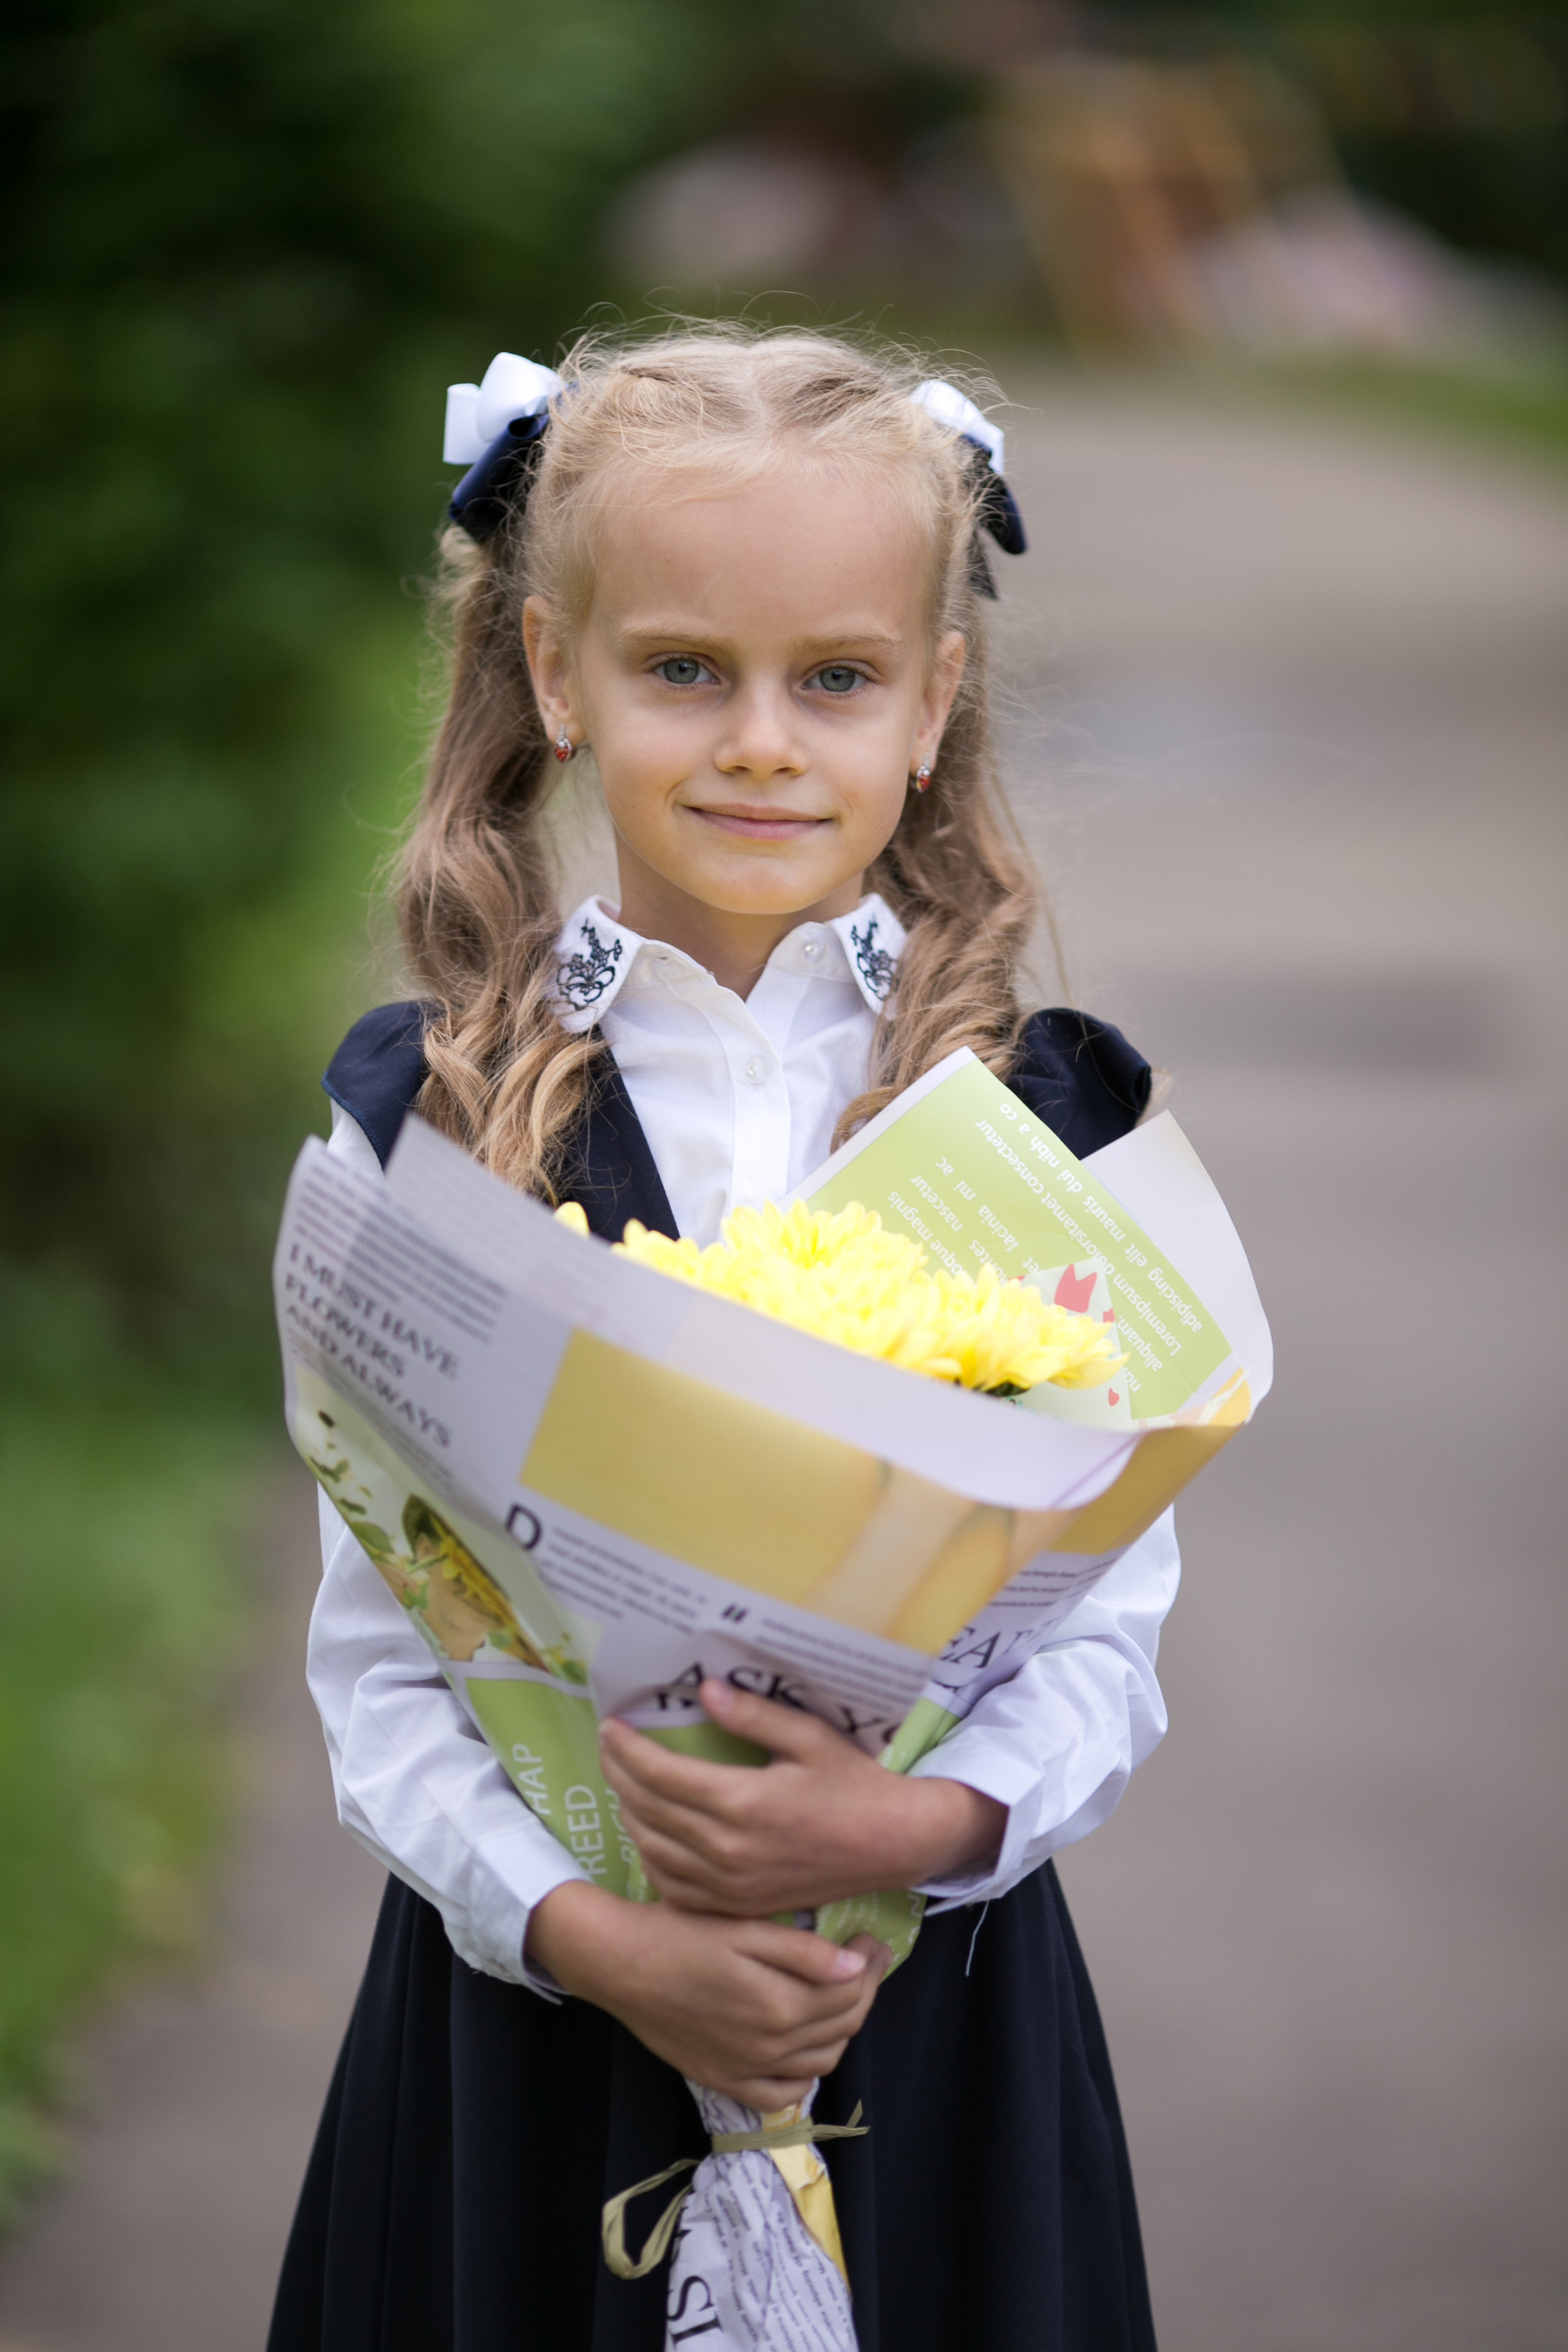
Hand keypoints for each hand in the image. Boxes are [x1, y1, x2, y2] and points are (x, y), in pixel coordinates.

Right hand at [526, 1880, 890, 2106]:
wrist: (619, 1965)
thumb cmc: (681, 1932)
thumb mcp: (744, 1928)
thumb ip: (803, 1953)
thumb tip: (855, 1967)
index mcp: (780, 2005)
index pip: (850, 1993)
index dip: (869, 1964)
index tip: (869, 1940)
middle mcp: (770, 2047)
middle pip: (841, 2026)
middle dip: (863, 1992)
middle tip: (863, 1961)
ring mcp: (747, 2069)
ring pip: (820, 2061)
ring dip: (840, 2029)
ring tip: (838, 1995)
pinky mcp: (724, 2079)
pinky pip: (780, 2094)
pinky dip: (803, 2074)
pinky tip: (803, 2047)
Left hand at [599, 1679, 1004, 1916]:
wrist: (890, 1845)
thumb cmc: (854, 1784)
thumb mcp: (809, 1738)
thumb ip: (753, 1716)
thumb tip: (704, 1690)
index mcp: (744, 1803)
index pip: (660, 1774)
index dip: (627, 1748)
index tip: (610, 1725)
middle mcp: (729, 1850)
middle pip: (648, 1810)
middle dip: (619, 1774)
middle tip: (608, 1746)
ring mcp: (731, 1885)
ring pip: (654, 1851)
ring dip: (629, 1815)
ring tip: (623, 1784)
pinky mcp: (738, 1906)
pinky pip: (675, 1888)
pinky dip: (651, 1860)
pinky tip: (649, 1835)